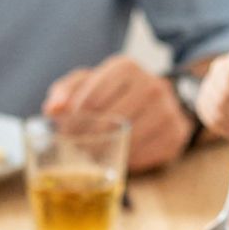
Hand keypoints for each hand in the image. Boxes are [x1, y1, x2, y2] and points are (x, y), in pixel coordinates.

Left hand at [43, 55, 191, 172]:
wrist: (166, 99)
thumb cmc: (118, 92)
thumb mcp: (91, 83)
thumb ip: (67, 91)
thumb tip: (52, 109)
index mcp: (125, 68)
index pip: (91, 98)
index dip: (72, 120)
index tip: (63, 133)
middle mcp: (151, 86)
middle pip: (110, 120)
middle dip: (87, 138)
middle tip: (75, 149)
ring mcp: (167, 111)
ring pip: (128, 140)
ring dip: (105, 152)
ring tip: (91, 156)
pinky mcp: (176, 136)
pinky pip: (145, 156)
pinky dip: (127, 161)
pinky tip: (118, 157)